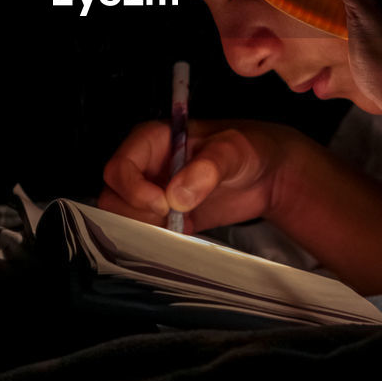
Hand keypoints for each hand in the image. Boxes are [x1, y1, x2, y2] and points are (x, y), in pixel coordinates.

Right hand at [98, 118, 302, 233]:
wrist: (267, 173)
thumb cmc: (248, 149)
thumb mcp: (233, 150)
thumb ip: (207, 168)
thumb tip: (176, 195)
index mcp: (152, 140)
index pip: (119, 167)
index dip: (133, 190)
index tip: (164, 204)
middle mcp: (146, 166)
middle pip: (113, 195)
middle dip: (137, 213)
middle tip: (172, 218)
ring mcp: (153, 192)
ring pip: (122, 216)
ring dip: (144, 228)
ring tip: (180, 225)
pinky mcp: (165, 217)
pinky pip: (143, 232)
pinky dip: (154, 240)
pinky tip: (181, 236)